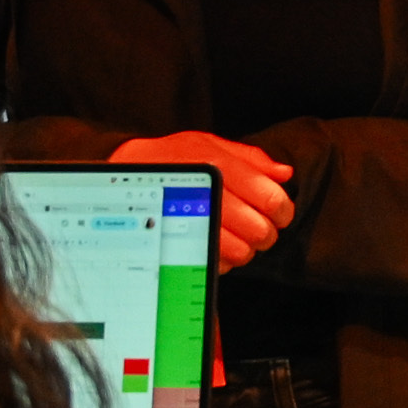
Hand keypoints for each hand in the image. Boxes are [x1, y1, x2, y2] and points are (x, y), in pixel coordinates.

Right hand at [109, 131, 294, 267]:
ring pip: (242, 252)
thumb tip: (284, 174)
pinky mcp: (181, 245)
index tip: (279, 213)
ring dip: (246, 248)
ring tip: (237, 237)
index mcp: (221, 167)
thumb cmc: (171, 157)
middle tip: (259, 228)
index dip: (283, 211)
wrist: (123, 172)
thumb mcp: (208, 143)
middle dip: (266, 233)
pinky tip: (216, 244)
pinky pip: (218, 264)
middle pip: (261, 230)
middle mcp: (209, 194)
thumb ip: (250, 158)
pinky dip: (223, 259)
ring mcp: (193, 222)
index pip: (271, 199)